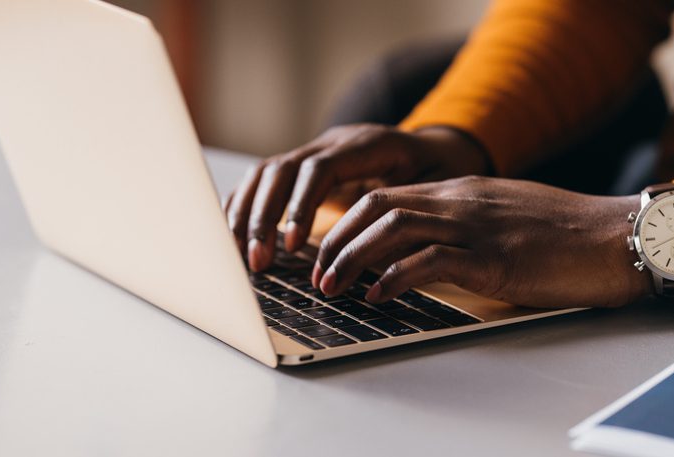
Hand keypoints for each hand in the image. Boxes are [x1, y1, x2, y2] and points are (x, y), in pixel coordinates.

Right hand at [224, 125, 489, 270]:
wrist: (435, 149)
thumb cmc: (437, 173)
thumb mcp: (436, 186)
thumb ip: (410, 211)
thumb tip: (386, 252)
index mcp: (365, 145)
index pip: (318, 170)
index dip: (300, 206)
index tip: (292, 246)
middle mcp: (332, 143)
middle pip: (280, 170)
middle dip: (263, 217)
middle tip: (258, 262)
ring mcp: (313, 152)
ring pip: (264, 174)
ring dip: (247, 216)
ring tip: (243, 258)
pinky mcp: (302, 168)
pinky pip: (262, 182)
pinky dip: (245, 208)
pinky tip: (236, 239)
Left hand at [312, 176, 650, 308]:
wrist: (617, 237)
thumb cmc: (568, 236)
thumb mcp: (507, 218)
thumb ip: (468, 224)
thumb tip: (429, 249)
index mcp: (463, 191)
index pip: (387, 195)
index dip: (346, 223)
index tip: (326, 251)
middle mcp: (462, 201)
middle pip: (376, 206)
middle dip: (336, 240)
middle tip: (316, 273)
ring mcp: (476, 227)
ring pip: (392, 229)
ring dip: (352, 259)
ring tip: (334, 287)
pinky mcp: (493, 257)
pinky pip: (428, 261)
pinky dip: (393, 278)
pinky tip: (378, 297)